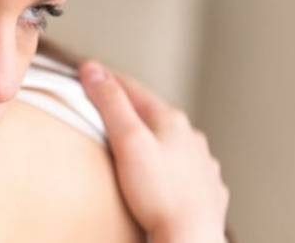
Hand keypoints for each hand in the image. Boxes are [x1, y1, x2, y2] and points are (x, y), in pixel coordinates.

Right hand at [78, 61, 229, 242]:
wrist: (190, 237)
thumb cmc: (158, 193)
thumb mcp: (127, 140)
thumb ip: (110, 103)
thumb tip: (93, 68)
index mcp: (170, 120)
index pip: (132, 88)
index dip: (107, 79)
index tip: (88, 73)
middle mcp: (191, 137)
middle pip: (153, 113)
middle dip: (129, 108)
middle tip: (105, 105)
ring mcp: (201, 163)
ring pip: (172, 141)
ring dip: (153, 136)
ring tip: (134, 141)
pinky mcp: (206, 188)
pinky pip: (185, 168)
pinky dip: (170, 164)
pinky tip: (163, 173)